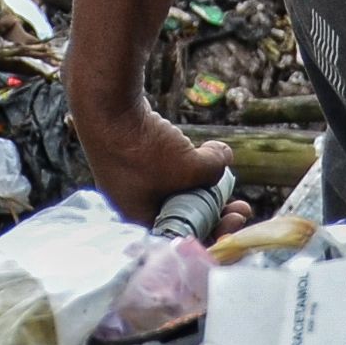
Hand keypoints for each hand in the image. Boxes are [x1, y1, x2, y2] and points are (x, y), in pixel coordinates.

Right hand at [72, 85, 231, 222]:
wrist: (105, 107)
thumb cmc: (143, 148)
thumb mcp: (190, 167)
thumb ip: (215, 170)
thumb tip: (225, 158)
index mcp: (141, 220)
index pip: (183, 237)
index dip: (216, 231)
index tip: (237, 217)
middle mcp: (132, 206)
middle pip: (181, 217)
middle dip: (213, 211)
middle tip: (240, 205)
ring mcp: (129, 181)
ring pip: (174, 191)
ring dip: (200, 185)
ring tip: (222, 169)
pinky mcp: (130, 158)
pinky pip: (163, 170)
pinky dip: (183, 164)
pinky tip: (203, 150)